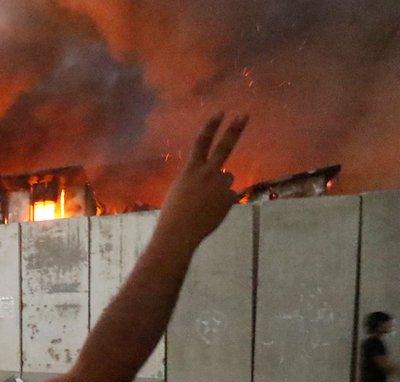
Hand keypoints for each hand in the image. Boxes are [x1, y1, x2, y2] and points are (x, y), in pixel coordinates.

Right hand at [158, 113, 248, 247]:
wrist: (179, 232)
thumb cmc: (173, 213)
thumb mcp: (179, 189)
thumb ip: (196, 179)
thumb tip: (214, 178)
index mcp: (191, 169)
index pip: (201, 141)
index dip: (211, 126)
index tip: (221, 112)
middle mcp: (208, 172)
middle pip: (224, 147)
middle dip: (234, 129)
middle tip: (244, 115)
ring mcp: (221, 185)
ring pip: (227, 178)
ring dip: (220, 186)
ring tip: (206, 202)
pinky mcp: (230, 198)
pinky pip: (230, 195)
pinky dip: (223, 202)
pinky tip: (213, 211)